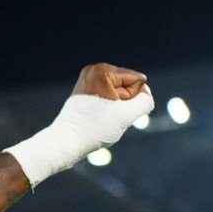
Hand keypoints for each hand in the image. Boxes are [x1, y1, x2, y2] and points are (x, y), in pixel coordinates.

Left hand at [6, 63, 153, 186]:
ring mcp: (87, 80)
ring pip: (119, 94)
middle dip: (123, 102)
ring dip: (116, 107)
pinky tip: (95, 116)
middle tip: (105, 114)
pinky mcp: (84, 91)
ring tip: (99, 115)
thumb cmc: (96, 128)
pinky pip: (108, 99)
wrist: (67, 141)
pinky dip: (107, 109)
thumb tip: (144, 90)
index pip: (137, 81)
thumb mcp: (128, 114)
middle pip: (128, 86)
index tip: (112, 109)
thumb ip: (145, 100)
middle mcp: (93, 70)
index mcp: (103, 70)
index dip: (131, 99)